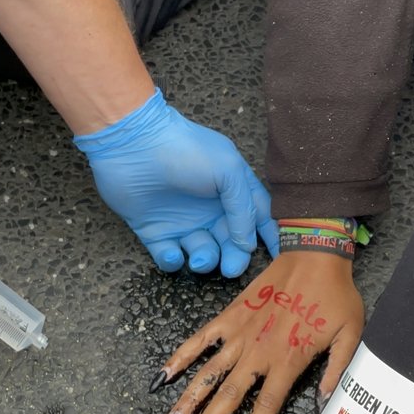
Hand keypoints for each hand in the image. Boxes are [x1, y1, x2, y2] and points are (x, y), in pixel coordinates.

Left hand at [74, 88, 279, 277]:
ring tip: (200, 260)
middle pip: (232, 242)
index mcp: (231, 190)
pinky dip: (172, 262)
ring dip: (206, 261)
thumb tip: (248, 244)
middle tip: (232, 267)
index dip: (270, 238)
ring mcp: (183, 221)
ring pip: (203, 253)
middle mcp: (210, 208)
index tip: (279, 259)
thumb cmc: (186, 151)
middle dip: (235, 257)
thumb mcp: (228, 171)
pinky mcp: (155, 232)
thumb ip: (244, 208)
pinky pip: (169, 257)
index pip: (258, 218)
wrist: (133, 145)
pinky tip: (173, 254)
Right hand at [150, 252, 363, 413]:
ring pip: (207, 375)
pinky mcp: (230, 316)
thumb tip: (324, 406)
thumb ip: (337, 373)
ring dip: (186, 402)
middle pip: (227, 399)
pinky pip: (200, 339)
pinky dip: (180, 357)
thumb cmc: (336, 296)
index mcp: (287, 363)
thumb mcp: (351, 337)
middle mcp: (258, 354)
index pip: (264, 411)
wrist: (314, 255)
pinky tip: (162, 377)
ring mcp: (240, 334)